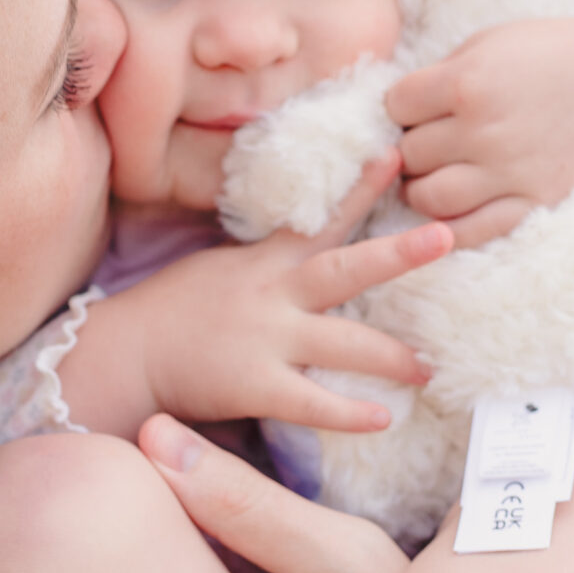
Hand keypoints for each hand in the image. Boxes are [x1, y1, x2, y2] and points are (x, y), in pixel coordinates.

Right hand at [59, 156, 450, 437]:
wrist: (126, 353)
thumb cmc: (173, 312)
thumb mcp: (222, 270)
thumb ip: (268, 263)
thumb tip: (309, 247)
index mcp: (266, 262)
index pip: (322, 216)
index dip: (362, 185)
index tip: (399, 154)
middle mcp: (273, 293)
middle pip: (345, 267)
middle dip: (398, 252)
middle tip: (447, 235)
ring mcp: (266, 338)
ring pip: (343, 341)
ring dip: (392, 355)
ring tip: (429, 367)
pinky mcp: (255, 384)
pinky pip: (312, 400)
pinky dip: (348, 411)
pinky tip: (382, 418)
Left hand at [388, 0, 573, 247]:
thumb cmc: (553, 55)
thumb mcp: (491, 43)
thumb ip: (440, 75)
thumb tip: (392, 112)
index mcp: (468, 82)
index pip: (395, 105)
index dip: (403, 104)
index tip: (423, 103)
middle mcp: (484, 131)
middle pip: (408, 153)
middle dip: (413, 144)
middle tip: (434, 137)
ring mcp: (509, 173)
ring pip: (427, 198)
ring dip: (422, 187)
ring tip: (439, 171)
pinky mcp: (533, 203)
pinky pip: (469, 231)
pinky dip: (448, 225)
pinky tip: (453, 206)